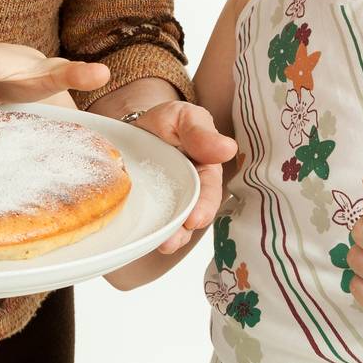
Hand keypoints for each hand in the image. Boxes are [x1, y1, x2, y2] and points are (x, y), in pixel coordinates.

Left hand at [127, 101, 238, 253]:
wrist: (134, 127)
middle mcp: (190, 193)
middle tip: (171, 241)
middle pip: (191, 216)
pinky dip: (146, 233)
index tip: (195, 218)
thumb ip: (200, 131)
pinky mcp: (148, 209)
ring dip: (167, 238)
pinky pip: (150, 224)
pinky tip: (139, 238)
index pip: (209, 192)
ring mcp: (169, 204)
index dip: (204, 207)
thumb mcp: (183, 117)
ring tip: (159, 245)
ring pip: (172, 226)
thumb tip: (228, 148)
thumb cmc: (166, 121)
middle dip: (183, 231)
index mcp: (204, 171)